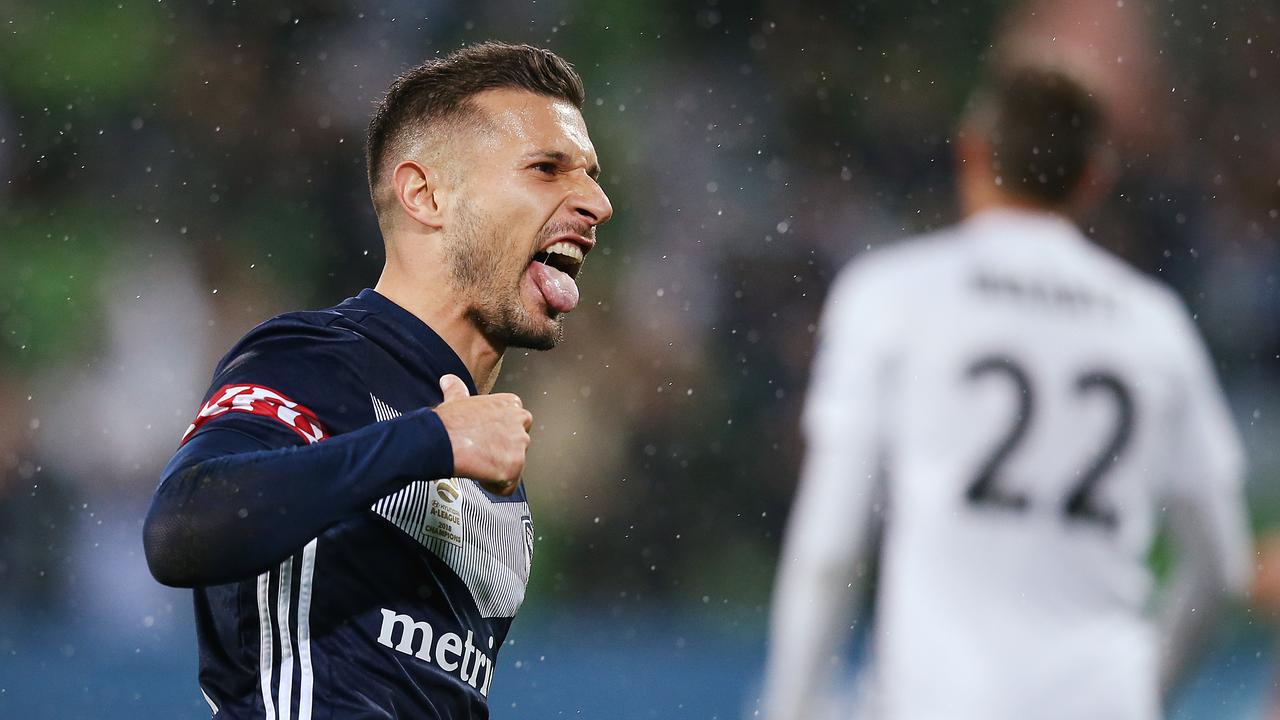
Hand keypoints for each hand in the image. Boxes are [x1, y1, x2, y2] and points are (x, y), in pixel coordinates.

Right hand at [432, 374, 531, 495]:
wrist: (440, 441)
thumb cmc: (448, 423)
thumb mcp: (455, 399)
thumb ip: (457, 389)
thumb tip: (449, 381)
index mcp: (511, 404)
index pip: (516, 425)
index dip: (498, 435)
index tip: (484, 437)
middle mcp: (520, 422)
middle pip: (518, 446)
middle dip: (501, 453)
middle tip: (481, 452)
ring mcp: (519, 445)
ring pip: (514, 466)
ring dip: (497, 469)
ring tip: (478, 463)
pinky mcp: (514, 467)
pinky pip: (508, 486)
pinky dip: (494, 486)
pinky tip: (480, 475)